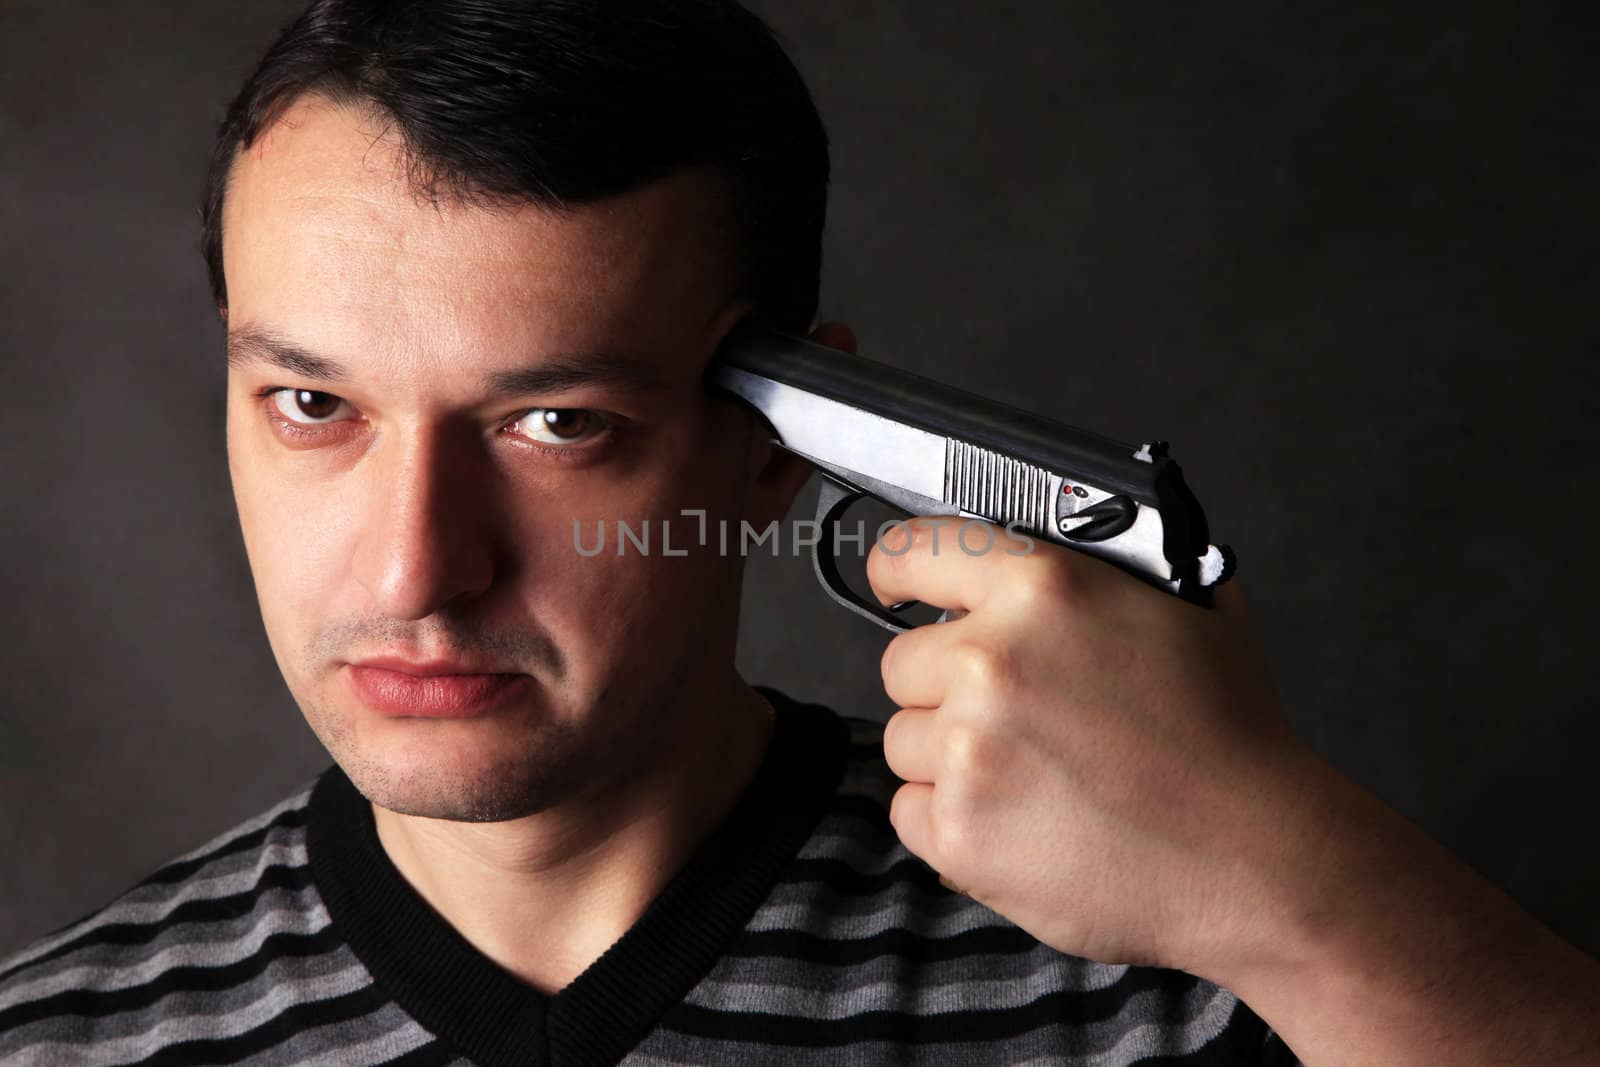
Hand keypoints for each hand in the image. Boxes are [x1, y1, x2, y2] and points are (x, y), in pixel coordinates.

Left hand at [871, 515, 1318, 976]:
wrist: (1256, 859)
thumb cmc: (1233, 740)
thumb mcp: (1190, 609)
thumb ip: (1113, 568)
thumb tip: (1081, 544)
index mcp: (1043, 590)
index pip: (917, 552)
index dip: (899, 570)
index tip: (894, 584)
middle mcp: (991, 661)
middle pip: (902, 663)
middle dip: (943, 687)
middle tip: (1012, 716)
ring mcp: (967, 750)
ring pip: (904, 742)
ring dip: (948, 758)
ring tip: (1033, 776)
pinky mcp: (959, 831)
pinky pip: (910, 812)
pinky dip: (951, 821)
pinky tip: (1020, 821)